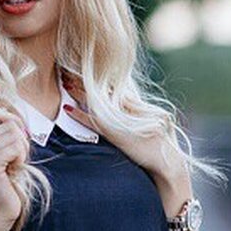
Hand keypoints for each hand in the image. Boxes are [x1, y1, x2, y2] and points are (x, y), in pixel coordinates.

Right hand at [0, 106, 29, 227]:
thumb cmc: (5, 182)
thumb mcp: (4, 153)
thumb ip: (8, 134)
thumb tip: (17, 116)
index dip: (14, 122)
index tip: (18, 141)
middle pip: (9, 122)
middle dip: (21, 140)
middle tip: (16, 159)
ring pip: (15, 135)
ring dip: (22, 151)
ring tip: (13, 166)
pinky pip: (16, 148)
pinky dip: (21, 159)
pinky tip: (13, 171)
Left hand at [61, 75, 184, 184]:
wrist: (166, 161)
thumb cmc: (160, 144)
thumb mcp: (151, 121)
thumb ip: (138, 111)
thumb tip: (127, 103)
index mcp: (136, 103)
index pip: (113, 85)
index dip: (97, 76)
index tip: (84, 69)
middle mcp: (128, 108)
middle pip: (102, 88)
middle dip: (85, 79)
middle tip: (67, 69)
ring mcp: (120, 120)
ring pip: (95, 102)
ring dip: (78, 92)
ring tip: (64, 82)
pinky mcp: (114, 134)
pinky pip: (92, 122)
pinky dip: (79, 115)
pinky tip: (66, 108)